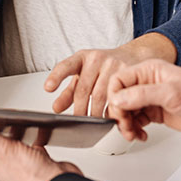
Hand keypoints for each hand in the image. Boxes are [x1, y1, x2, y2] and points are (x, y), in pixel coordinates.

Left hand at [0, 118, 81, 180]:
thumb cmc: (33, 175)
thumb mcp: (4, 150)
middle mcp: (5, 163)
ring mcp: (21, 162)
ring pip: (9, 144)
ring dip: (5, 133)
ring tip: (1, 123)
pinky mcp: (35, 158)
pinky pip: (29, 144)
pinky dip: (29, 135)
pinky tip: (32, 130)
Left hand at [44, 33, 176, 116]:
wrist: (132, 56)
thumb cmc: (103, 68)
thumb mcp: (83, 74)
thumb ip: (69, 91)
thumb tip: (56, 108)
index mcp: (82, 57)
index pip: (66, 66)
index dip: (56, 77)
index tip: (47, 87)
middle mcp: (96, 59)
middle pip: (83, 89)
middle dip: (80, 111)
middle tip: (79, 123)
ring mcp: (113, 65)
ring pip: (101, 96)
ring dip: (96, 114)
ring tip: (94, 124)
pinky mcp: (128, 73)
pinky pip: (118, 97)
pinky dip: (112, 110)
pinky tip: (110, 116)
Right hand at [107, 59, 180, 140]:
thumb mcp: (170, 93)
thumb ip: (142, 95)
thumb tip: (118, 99)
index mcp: (149, 70)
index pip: (119, 80)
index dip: (114, 96)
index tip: (119, 111)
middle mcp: (147, 83)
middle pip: (120, 97)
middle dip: (120, 113)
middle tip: (126, 126)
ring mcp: (151, 98)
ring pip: (126, 111)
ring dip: (126, 124)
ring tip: (133, 133)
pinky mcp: (156, 112)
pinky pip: (136, 120)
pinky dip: (135, 129)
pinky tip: (140, 134)